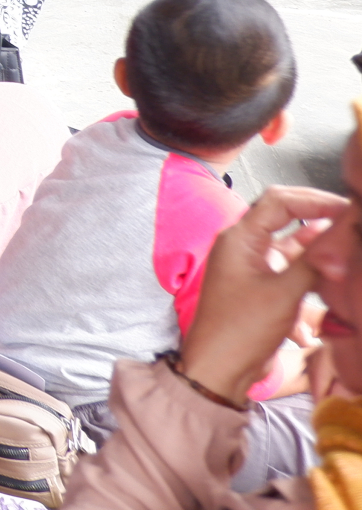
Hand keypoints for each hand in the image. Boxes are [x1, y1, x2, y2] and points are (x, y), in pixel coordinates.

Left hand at [179, 184, 345, 401]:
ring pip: (292, 250)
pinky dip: (308, 284)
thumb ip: (312, 263)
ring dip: (317, 258)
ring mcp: (250, 266)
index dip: (314, 200)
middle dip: (320, 224)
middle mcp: (242, 246)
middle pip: (286, 221)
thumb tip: (338, 237)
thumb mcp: (284, 293)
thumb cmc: (242, 328)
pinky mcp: (259, 287)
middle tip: (351, 227)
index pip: (279, 201)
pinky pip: (289, 275)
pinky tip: (322, 304)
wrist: (219, 368)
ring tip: (344, 261)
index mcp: (239, 238)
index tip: (347, 208)